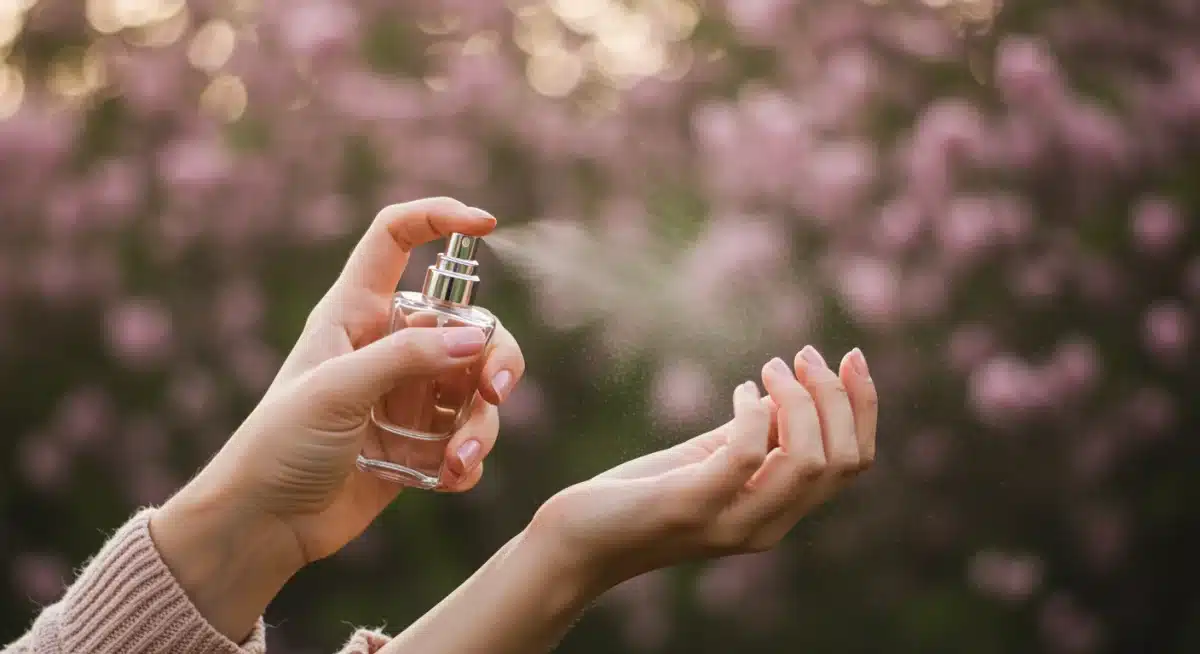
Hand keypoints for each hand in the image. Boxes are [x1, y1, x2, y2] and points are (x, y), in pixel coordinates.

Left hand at [150, 198, 524, 639]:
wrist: (263, 524)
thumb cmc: (279, 444)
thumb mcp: (336, 389)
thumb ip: (406, 358)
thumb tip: (477, 341)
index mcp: (356, 313)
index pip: (397, 240)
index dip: (438, 218)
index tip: (486, 223)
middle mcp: (389, 347)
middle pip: (469, 326)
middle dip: (495, 356)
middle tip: (495, 391)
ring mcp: (408, 397)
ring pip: (476, 389)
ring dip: (479, 425)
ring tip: (456, 459)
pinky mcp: (419, 445)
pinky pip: (467, 439)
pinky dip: (467, 459)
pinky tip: (445, 478)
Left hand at [530, 346, 876, 589]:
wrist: (582, 538)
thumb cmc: (646, 493)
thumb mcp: (712, 457)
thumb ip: (757, 433)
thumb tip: (796, 389)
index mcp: (779, 512)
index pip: (853, 463)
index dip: (863, 406)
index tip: (850, 357)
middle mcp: (767, 526)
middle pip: (841, 460)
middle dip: (835, 396)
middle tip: (803, 355)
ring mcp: (731, 521)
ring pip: (809, 462)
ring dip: (798, 400)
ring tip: (772, 367)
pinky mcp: (691, 506)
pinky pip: (746, 456)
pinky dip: (751, 412)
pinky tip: (737, 391)